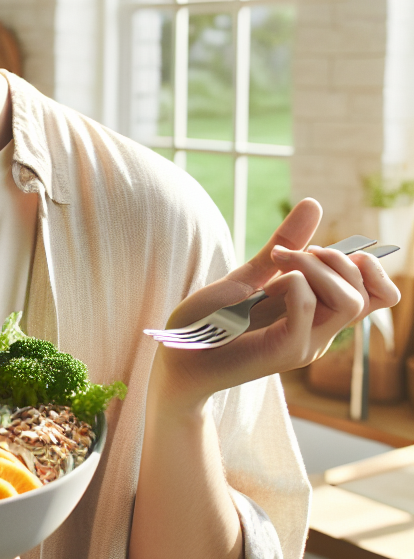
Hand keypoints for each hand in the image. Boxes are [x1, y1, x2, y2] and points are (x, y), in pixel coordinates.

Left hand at [153, 198, 400, 411]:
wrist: (179, 355)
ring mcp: (305, 344)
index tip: (319, 250)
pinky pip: (308, 307)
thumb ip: (285, 243)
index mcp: (319, 316)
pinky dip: (291, 284)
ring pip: (349, 301)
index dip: (368, 266)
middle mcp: (320, 333)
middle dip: (335, 258)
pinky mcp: (284, 351)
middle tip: (290, 253)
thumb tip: (314, 203)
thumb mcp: (252, 274)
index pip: (381, 296)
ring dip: (315, 267)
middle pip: (369, 293)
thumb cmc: (212, 320)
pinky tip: (264, 287)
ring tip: (278, 261)